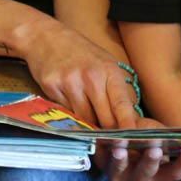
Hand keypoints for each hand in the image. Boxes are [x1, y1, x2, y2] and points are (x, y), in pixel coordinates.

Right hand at [22, 21, 140, 128]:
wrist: (45, 36)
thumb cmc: (79, 52)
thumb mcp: (103, 63)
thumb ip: (114, 89)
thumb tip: (127, 120)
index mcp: (108, 70)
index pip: (122, 104)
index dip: (128, 125)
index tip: (134, 139)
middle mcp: (91, 77)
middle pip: (104, 118)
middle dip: (109, 133)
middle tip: (113, 143)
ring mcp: (70, 82)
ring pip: (85, 120)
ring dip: (89, 126)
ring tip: (91, 123)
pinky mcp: (52, 88)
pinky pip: (66, 113)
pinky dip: (71, 116)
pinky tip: (70, 106)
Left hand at [94, 120, 180, 180]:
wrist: (121, 129)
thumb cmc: (144, 133)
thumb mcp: (158, 132)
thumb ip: (168, 136)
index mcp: (159, 173)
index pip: (176, 173)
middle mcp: (139, 178)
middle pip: (147, 175)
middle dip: (150, 162)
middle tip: (155, 149)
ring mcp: (119, 174)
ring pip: (120, 171)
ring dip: (120, 159)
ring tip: (121, 146)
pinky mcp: (101, 164)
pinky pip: (100, 159)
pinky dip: (101, 149)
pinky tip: (104, 138)